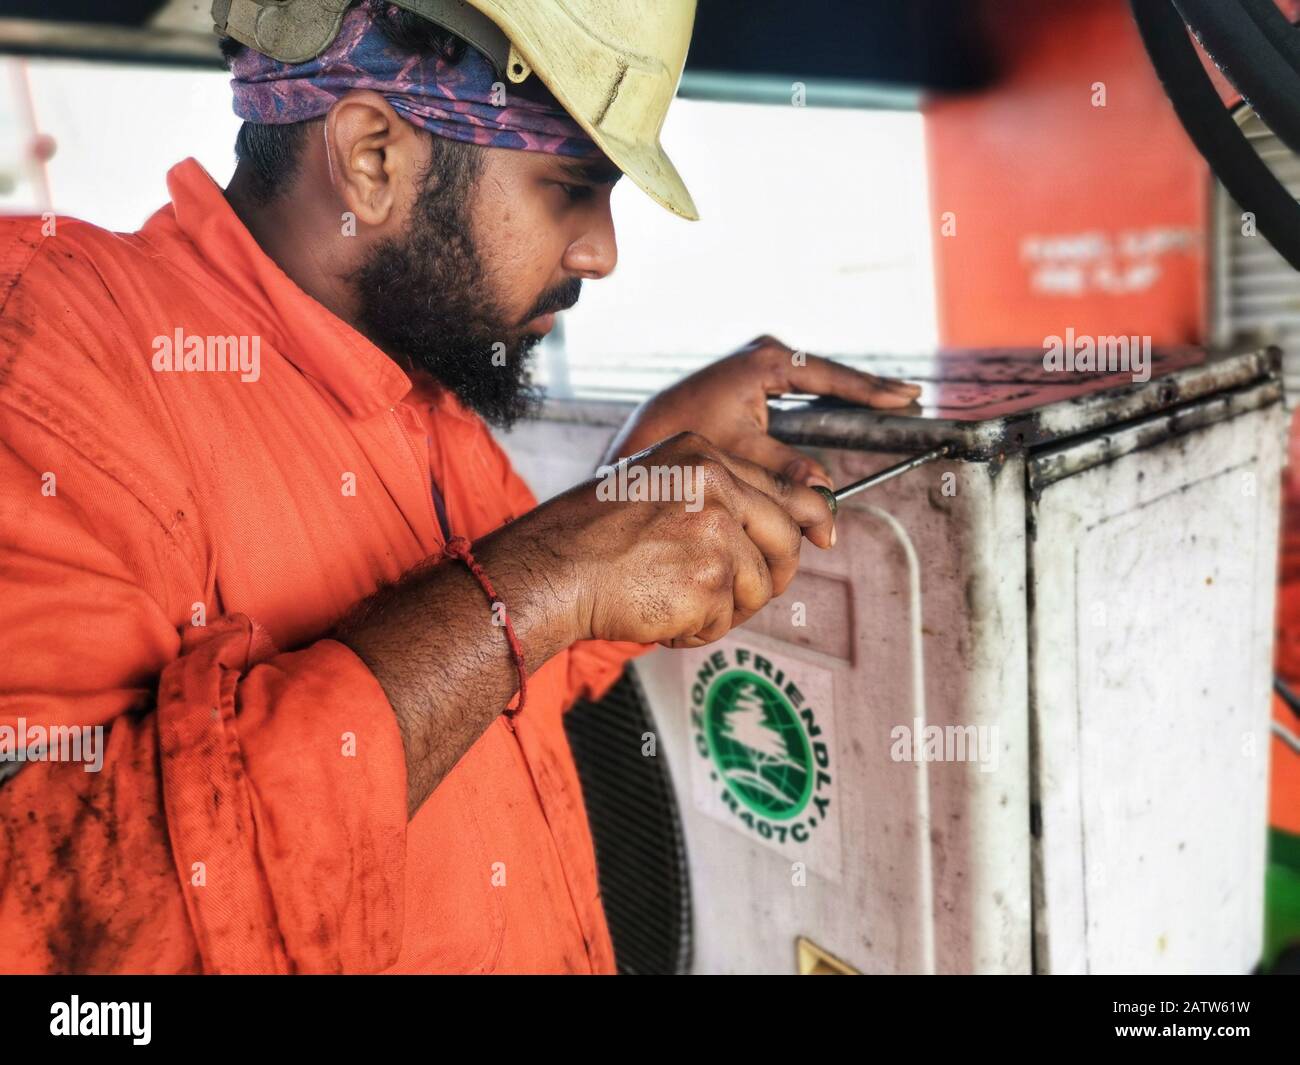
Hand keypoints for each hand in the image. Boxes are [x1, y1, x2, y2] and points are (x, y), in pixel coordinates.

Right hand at [529, 431, 833, 648]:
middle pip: (785, 540)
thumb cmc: (588, 536)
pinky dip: (698, 629)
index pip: (782, 487)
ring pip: (757, 587)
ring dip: (723, 608)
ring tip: (676, 602)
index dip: (809, 518)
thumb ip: (713, 495)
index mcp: (702, 456)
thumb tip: (773, 523)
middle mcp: (715, 486)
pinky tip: (663, 615)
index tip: (824, 534)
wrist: (552, 570)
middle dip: (771, 575)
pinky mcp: (710, 580)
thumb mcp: (656, 485)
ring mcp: (716, 532)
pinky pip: (727, 619)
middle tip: (739, 594)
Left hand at [603, 334, 920, 489]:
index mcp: (765, 363)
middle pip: (830, 373)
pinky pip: (803, 385)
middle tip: (909, 396)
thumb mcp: (743, 455)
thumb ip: (788, 473)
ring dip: (849, 393)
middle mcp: (764, 353)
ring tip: (890, 400)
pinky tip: (850, 406)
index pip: (831, 377)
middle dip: (867, 389)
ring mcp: (759, 360)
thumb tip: (827, 501)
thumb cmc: (689, 436)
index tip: (904, 396)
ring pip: (817, 379)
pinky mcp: (754, 374)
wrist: (650, 430)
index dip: (870, 390)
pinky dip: (827, 397)